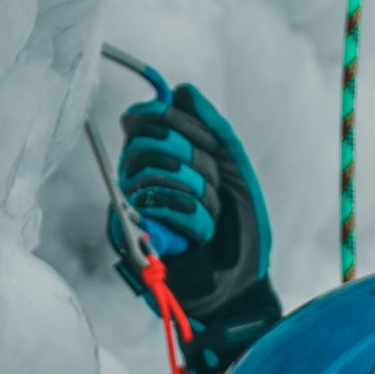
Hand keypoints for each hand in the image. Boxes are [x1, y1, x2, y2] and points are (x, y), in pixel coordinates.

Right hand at [109, 82, 282, 373]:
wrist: (241, 284)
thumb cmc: (239, 228)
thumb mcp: (235, 169)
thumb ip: (212, 126)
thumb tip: (180, 89)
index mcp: (158, 158)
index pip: (143, 118)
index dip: (176, 123)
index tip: (208, 143)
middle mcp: (137, 179)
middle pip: (149, 141)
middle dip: (197, 161)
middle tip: (214, 187)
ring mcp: (133, 208)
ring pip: (157, 172)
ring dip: (202, 194)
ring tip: (211, 218)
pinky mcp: (132, 238)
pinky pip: (160, 205)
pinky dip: (195, 217)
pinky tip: (203, 236)